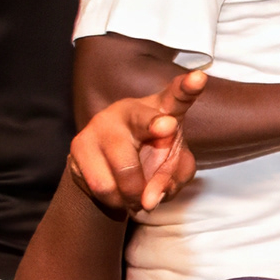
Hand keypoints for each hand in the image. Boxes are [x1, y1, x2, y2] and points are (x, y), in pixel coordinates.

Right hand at [70, 67, 205, 217]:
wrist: (108, 170)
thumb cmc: (151, 160)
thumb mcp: (173, 168)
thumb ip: (173, 178)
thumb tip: (149, 200)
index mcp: (161, 109)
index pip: (177, 96)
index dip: (188, 88)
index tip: (199, 78)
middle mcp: (128, 110)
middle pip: (143, 122)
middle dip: (154, 130)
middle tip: (167, 133)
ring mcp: (100, 124)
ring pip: (124, 170)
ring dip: (135, 196)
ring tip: (137, 197)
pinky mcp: (79, 145)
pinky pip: (103, 186)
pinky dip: (116, 201)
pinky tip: (118, 195)